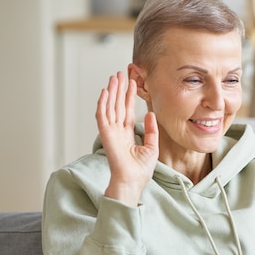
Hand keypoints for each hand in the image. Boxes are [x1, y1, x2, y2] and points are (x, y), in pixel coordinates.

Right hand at [96, 71, 158, 206]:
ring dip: (111, 92)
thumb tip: (151, 114)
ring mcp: (111, 132)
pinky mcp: (106, 135)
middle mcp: (118, 131)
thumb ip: (152, 130)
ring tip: (114, 77)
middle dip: (119, 89)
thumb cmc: (141, 170)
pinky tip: (105, 92)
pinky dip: (102, 103)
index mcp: (127, 134)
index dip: (129, 96)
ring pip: (109, 107)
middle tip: (121, 73)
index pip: (128, 110)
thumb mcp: (152, 146)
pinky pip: (102, 116)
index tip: (132, 82)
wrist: (132, 181)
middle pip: (118, 105)